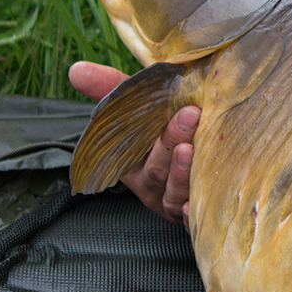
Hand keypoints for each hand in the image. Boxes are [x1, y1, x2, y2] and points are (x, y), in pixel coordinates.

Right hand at [68, 60, 199, 228]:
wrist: (215, 152)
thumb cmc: (170, 128)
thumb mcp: (144, 108)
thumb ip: (112, 88)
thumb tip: (76, 69)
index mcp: (132, 161)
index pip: (127, 150)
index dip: (138, 134)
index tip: (166, 109)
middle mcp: (151, 184)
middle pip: (155, 169)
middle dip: (169, 143)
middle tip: (189, 115)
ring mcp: (172, 202)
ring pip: (172, 194)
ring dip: (180, 173)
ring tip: (191, 150)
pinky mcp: (195, 217)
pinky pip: (191, 221)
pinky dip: (192, 214)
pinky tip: (196, 203)